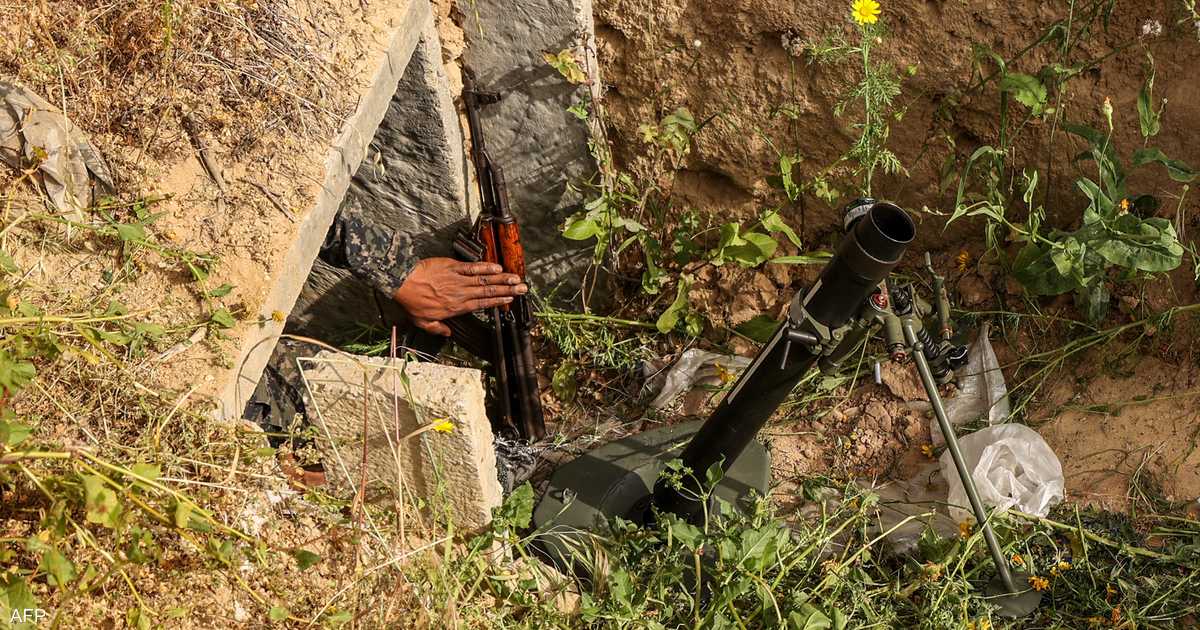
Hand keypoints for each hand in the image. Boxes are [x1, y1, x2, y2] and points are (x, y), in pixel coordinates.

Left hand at [392, 257, 526, 335]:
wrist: (403, 282)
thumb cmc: (412, 301)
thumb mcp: (423, 321)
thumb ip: (437, 328)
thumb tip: (447, 333)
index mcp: (456, 308)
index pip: (482, 305)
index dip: (498, 302)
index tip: (510, 300)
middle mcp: (461, 293)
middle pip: (488, 292)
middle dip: (507, 290)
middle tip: (522, 288)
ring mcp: (458, 279)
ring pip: (484, 280)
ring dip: (501, 279)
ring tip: (516, 278)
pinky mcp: (452, 267)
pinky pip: (472, 267)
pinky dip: (485, 267)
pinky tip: (497, 267)